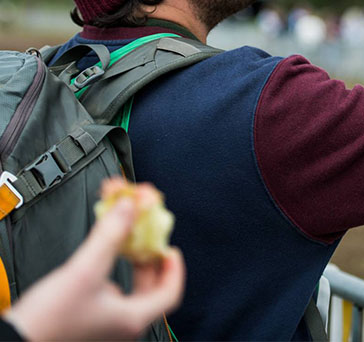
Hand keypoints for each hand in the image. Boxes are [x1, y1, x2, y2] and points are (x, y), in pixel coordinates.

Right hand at [5, 198, 184, 340]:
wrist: (13, 341)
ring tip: (124, 240)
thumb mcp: (84, 270)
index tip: (170, 248)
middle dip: (146, 256)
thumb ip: (110, 235)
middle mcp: (121, 326)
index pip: (170, 293)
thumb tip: (129, 207)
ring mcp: (103, 326)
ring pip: (127, 289)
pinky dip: (110, 271)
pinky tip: (101, 259)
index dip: (174, 269)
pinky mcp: (86, 322)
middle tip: (145, 237)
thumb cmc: (46, 322)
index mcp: (131, 319)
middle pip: (149, 288)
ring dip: (127, 261)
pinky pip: (108, 293)